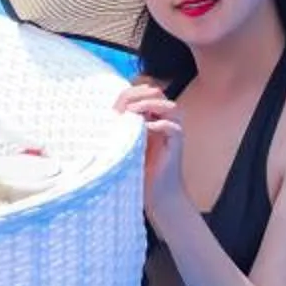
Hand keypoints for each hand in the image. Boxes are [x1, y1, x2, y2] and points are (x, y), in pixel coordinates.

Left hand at [116, 78, 186, 212]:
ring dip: (150, 106)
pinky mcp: (177, 143)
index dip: (131, 92)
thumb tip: (107, 112)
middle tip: (125, 106)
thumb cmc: (139, 169)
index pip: (144, 93)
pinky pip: (173, 126)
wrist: (157, 193)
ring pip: (169, 106)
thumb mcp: (124, 143)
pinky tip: (144, 129)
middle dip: (140, 95)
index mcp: (151, 116)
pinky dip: (158, 125)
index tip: (116, 103)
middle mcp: (164, 120)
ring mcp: (173, 130)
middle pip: (157, 94)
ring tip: (133, 114)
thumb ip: (120, 126)